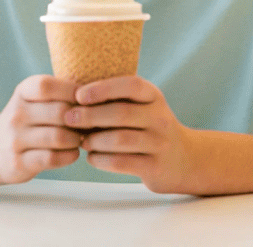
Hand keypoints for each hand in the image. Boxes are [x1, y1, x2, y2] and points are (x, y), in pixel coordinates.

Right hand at [0, 75, 82, 184]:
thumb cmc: (28, 120)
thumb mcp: (36, 99)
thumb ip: (61, 92)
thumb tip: (101, 93)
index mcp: (23, 92)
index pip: (48, 86)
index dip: (72, 91)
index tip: (86, 101)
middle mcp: (16, 114)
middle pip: (60, 112)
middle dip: (81, 119)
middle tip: (91, 124)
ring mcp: (14, 139)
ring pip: (59, 137)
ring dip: (77, 139)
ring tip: (80, 138)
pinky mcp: (18, 163)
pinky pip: (53, 158)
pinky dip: (70, 155)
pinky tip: (72, 152)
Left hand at [66, 76, 199, 193]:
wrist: (184, 159)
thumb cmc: (150, 129)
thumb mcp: (143, 107)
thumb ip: (117, 100)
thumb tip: (73, 98)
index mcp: (154, 97)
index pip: (131, 85)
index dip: (103, 88)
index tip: (79, 95)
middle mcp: (160, 118)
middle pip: (121, 113)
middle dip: (90, 115)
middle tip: (68, 119)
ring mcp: (160, 143)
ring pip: (120, 139)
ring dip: (94, 140)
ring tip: (82, 141)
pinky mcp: (155, 167)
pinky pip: (121, 162)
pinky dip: (100, 160)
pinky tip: (92, 157)